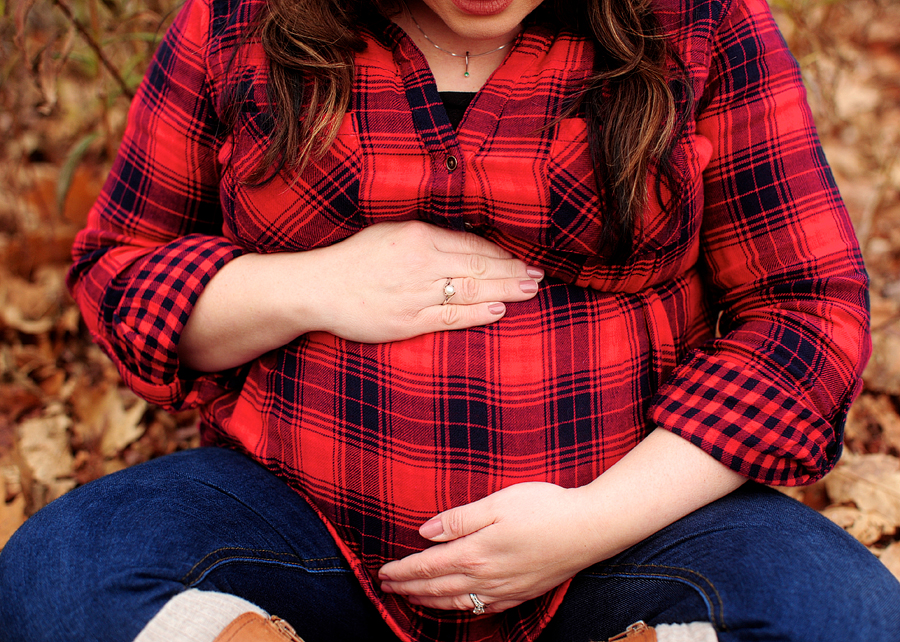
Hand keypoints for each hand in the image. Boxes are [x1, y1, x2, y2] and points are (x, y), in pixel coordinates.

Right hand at [309, 220, 543, 342]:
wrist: (318, 288)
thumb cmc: (355, 259)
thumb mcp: (392, 233)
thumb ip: (428, 238)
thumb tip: (468, 246)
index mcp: (419, 236)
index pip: (472, 245)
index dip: (502, 254)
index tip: (522, 259)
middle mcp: (422, 262)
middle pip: (480, 268)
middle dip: (514, 272)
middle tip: (538, 277)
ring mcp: (416, 293)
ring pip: (472, 292)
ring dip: (506, 291)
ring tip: (529, 291)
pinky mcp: (408, 321)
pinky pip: (451, 317)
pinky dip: (478, 314)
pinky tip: (499, 311)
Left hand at [377, 482, 600, 614]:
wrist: (589, 529)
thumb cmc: (545, 508)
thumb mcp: (498, 503)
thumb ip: (459, 519)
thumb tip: (425, 532)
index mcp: (476, 552)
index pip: (428, 567)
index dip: (403, 571)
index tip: (382, 572)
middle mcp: (486, 577)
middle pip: (436, 589)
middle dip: (408, 589)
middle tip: (386, 587)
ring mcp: (505, 590)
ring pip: (456, 603)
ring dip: (428, 602)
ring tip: (410, 598)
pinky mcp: (521, 593)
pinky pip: (482, 609)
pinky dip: (460, 610)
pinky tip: (456, 607)